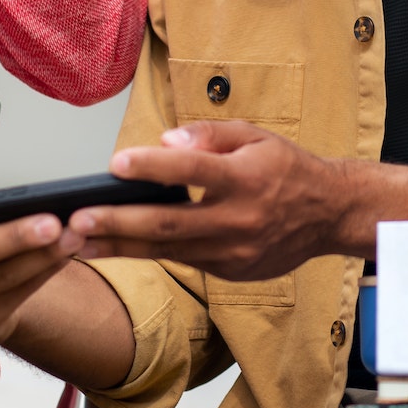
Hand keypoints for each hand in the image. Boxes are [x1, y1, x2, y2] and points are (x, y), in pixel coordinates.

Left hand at [75, 120, 352, 280]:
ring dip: (120, 246)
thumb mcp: (255, 136)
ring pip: (169, 251)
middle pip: (170, 224)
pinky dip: (148, 253)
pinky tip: (115, 247)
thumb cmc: (287, 168)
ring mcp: (235, 251)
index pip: (192, 171)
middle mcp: (240, 219)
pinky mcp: (231, 271)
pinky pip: (184, 260)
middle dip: (119, 223)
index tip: (116, 164)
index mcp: (247, 178)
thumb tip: (166, 143)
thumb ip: (209, 136)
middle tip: (78, 221)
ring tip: (79, 243)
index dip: (153, 167)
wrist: (329, 214)